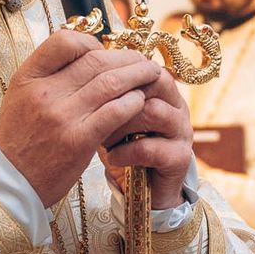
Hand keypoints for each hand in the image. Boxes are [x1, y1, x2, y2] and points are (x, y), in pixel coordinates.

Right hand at [0, 31, 165, 208]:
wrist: (12, 182)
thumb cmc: (20, 138)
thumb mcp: (20, 97)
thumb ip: (47, 74)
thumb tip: (85, 54)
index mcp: (28, 78)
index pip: (63, 41)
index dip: (89, 41)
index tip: (102, 51)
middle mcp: (44, 93)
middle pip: (95, 60)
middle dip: (125, 57)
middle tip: (141, 59)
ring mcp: (62, 116)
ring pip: (110, 83)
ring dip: (137, 75)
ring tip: (151, 75)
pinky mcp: (79, 141)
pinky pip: (115, 112)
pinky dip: (133, 102)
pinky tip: (140, 101)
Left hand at [96, 61, 193, 208]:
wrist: (143, 190)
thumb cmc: (120, 145)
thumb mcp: (108, 114)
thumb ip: (101, 90)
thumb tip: (73, 65)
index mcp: (161, 89)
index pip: (142, 63)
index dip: (114, 70)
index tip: (88, 85)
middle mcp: (176, 105)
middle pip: (153, 81)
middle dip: (118, 95)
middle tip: (93, 109)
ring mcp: (181, 131)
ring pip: (153, 111)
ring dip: (121, 123)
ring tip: (101, 135)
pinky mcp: (179, 159)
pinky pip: (151, 148)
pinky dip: (125, 152)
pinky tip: (111, 156)